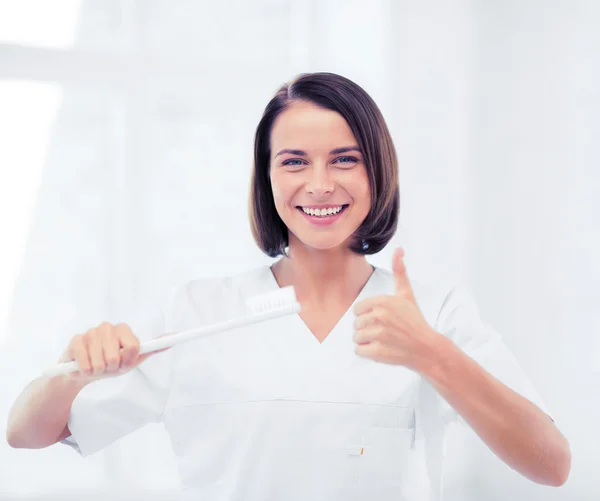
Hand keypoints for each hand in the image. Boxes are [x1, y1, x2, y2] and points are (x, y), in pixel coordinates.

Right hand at [57, 322, 168, 380]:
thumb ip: (151, 349)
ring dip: (98, 371)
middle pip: (115, 357)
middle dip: (112, 368)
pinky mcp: (75, 341)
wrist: (83, 372)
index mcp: (123, 330)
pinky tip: (84, 366)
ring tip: (96, 366)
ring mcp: (90, 332)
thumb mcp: (132, 359)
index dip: (128, 361)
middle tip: (107, 366)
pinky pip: (85, 364)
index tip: (123, 364)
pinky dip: (86, 371)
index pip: (134, 347)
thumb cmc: (110, 364)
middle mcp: (107, 327)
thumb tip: (172, 338)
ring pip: (100, 363)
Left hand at [353, 248, 442, 371]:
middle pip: (356, 324)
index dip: (368, 316)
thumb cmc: (415, 320)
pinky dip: (367, 353)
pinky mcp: (377, 352)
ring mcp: (378, 335)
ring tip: (383, 341)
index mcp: (382, 301)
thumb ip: (399, 271)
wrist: (427, 347)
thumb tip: (399, 249)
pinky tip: (381, 350)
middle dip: (367, 329)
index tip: (381, 319)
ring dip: (367, 341)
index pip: (357, 310)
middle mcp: (379, 316)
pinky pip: (359, 351)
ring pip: (356, 337)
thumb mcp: (406, 294)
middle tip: (385, 331)